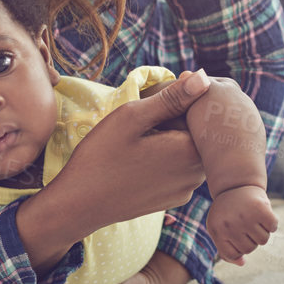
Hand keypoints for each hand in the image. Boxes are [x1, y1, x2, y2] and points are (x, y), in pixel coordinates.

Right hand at [20, 71, 213, 271]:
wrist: (79, 205)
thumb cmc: (102, 157)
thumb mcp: (133, 117)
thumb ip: (171, 97)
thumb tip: (204, 78)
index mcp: (191, 150)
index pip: (198, 112)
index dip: (173, 102)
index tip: (148, 108)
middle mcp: (197, 174)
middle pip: (194, 133)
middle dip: (172, 122)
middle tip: (140, 127)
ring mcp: (187, 190)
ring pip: (186, 151)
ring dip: (169, 140)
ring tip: (138, 145)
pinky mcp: (174, 199)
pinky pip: (178, 169)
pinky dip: (164, 160)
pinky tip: (139, 162)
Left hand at [206, 186, 277, 264]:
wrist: (237, 183)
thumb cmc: (227, 210)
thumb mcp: (218, 228)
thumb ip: (226, 249)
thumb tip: (242, 263)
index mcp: (217, 230)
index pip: (233, 255)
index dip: (238, 249)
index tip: (237, 237)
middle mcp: (230, 225)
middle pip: (249, 249)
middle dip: (250, 239)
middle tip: (245, 224)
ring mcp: (246, 217)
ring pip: (263, 240)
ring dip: (262, 232)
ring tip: (253, 218)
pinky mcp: (261, 209)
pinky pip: (273, 228)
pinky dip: (271, 223)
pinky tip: (263, 214)